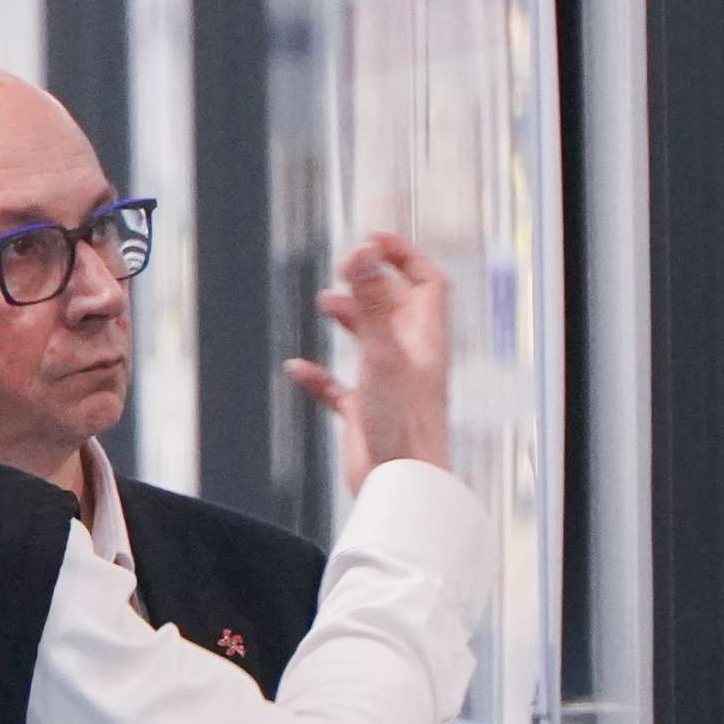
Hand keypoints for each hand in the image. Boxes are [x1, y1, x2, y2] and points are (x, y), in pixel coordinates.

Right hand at [283, 231, 454, 485]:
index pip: (426, 283)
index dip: (404, 256)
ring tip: (324, 303)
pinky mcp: (365, 412)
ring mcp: (388, 384)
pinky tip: (297, 368)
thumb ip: (372, 302)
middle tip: (344, 267)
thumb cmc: (403, 422)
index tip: (372, 238)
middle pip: (397, 305)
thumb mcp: (383, 352)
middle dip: (372, 281)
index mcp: (424, 338)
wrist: (400, 485)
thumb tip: (361, 252)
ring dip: (349, 317)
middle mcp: (409, 357)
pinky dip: (318, 374)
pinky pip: (339, 386)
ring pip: (370, 339)